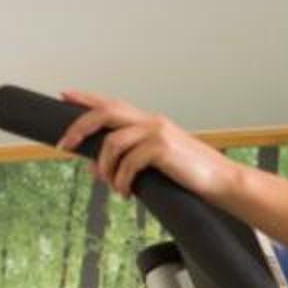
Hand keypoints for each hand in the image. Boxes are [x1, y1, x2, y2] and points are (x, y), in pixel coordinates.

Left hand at [49, 91, 241, 201]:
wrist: (222, 182)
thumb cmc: (190, 176)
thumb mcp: (154, 165)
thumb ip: (126, 162)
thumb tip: (94, 167)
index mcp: (149, 122)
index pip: (112, 104)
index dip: (86, 98)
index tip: (65, 95)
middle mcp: (152, 122)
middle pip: (105, 113)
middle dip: (80, 128)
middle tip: (64, 146)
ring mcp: (157, 133)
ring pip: (113, 142)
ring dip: (105, 168)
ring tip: (111, 186)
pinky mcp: (163, 149)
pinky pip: (129, 162)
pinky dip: (121, 180)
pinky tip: (126, 193)